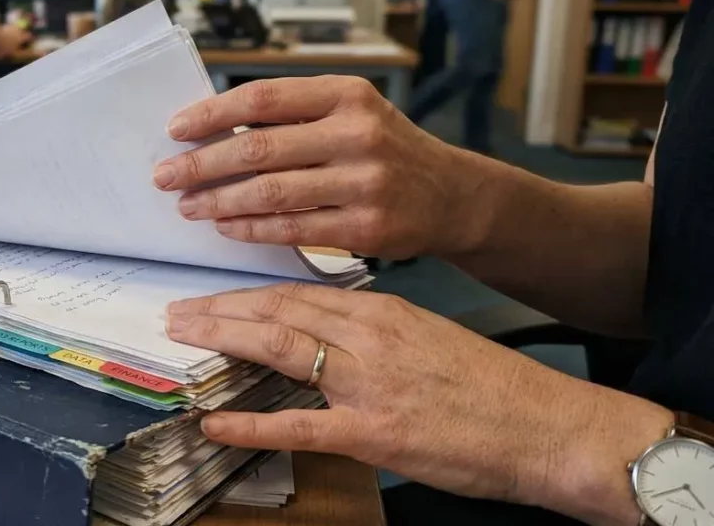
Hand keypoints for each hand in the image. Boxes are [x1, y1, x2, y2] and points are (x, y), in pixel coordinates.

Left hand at [152, 76, 485, 258]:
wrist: (453, 195)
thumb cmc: (384, 149)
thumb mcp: (351, 113)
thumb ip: (293, 116)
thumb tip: (211, 129)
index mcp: (346, 94)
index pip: (262, 99)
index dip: (211, 114)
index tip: (175, 129)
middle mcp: (358, 133)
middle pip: (258, 149)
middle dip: (201, 165)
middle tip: (165, 177)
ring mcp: (365, 181)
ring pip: (270, 193)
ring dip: (219, 201)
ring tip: (188, 206)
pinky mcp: (367, 227)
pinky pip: (292, 229)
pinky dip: (252, 229)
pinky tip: (226, 227)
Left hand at [165, 284, 673, 523]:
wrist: (550, 426)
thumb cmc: (494, 388)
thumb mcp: (430, 338)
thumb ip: (375, 331)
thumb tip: (328, 330)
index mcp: (383, 311)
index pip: (296, 294)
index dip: (245, 294)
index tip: (211, 295)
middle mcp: (370, 337)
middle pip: (277, 311)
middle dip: (219, 308)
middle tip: (177, 311)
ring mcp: (368, 384)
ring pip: (280, 348)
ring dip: (223, 340)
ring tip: (182, 339)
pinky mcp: (374, 433)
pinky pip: (298, 427)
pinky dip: (251, 423)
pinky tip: (215, 421)